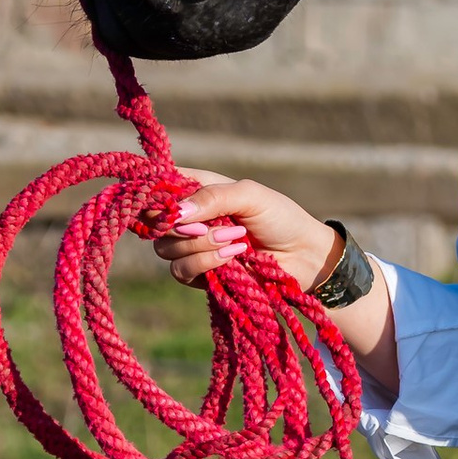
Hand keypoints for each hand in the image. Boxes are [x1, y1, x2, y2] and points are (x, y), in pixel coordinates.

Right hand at [144, 172, 396, 375]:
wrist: (303, 256)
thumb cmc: (280, 217)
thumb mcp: (250, 196)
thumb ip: (213, 197)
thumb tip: (177, 212)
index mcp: (198, 188)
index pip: (158, 185)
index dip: (156, 195)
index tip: (172, 205)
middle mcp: (190, 216)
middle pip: (154, 222)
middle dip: (183, 227)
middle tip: (216, 226)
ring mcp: (192, 245)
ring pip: (165, 249)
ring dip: (199, 247)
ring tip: (236, 242)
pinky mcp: (200, 273)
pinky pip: (180, 271)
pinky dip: (204, 265)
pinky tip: (233, 258)